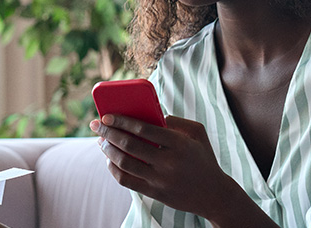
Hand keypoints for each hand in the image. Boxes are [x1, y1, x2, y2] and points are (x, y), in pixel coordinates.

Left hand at [89, 115, 236, 219]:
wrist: (214, 194)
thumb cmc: (203, 158)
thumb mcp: (198, 133)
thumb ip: (176, 121)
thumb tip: (151, 115)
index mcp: (179, 144)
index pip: (143, 128)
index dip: (122, 121)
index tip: (107, 115)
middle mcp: (168, 162)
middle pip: (129, 145)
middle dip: (108, 133)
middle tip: (96, 125)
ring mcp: (160, 180)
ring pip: (124, 163)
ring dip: (108, 150)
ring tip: (101, 141)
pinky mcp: (155, 193)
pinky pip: (126, 181)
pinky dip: (113, 169)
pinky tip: (109, 160)